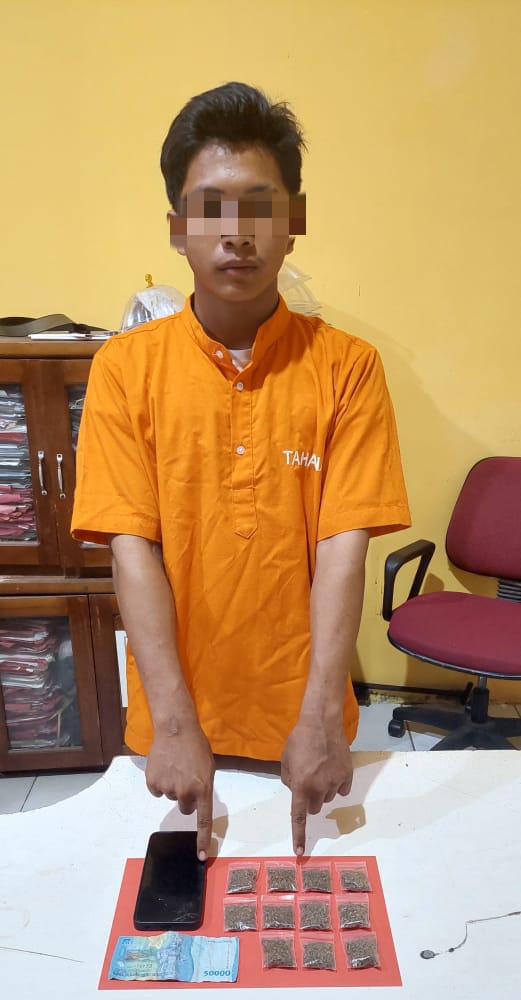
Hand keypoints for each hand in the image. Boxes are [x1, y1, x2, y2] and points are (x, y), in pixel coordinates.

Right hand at [146, 724, 214, 860]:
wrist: (176, 729)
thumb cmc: (196, 746)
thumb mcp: (208, 768)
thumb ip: (204, 787)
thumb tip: (198, 803)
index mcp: (203, 789)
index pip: (203, 821)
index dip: (202, 840)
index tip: (200, 857)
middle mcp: (186, 792)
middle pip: (185, 808)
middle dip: (186, 797)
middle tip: (186, 777)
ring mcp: (168, 788)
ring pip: (170, 796)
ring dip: (173, 785)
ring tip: (175, 766)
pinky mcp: (153, 783)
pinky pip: (157, 790)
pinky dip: (159, 781)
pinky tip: (164, 766)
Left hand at [281, 719, 352, 854]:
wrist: (322, 721)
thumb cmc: (299, 739)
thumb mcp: (285, 760)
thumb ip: (289, 779)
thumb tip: (296, 789)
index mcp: (301, 786)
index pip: (299, 817)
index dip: (299, 836)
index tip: (299, 852)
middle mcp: (320, 788)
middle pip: (314, 807)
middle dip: (309, 799)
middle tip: (307, 780)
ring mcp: (336, 782)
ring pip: (328, 798)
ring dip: (323, 790)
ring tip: (319, 768)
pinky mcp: (348, 775)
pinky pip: (342, 789)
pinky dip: (337, 783)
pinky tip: (332, 769)